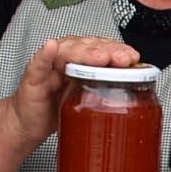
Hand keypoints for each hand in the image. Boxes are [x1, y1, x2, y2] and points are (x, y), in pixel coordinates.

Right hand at [11, 35, 139, 148]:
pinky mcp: (33, 78)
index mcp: (82, 61)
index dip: (118, 50)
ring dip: (83, 51)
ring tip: (98, 56)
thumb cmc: (58, 109)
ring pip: (66, 50)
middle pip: (87, 47)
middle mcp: (66, 58)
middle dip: (107, 50)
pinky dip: (44, 54)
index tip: (133, 58)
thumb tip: (140, 84)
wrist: (30, 124)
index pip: (102, 48)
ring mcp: (49, 66)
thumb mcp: (89, 99)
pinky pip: (38, 63)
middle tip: (121, 58)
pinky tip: (51, 47)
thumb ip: (108, 88)